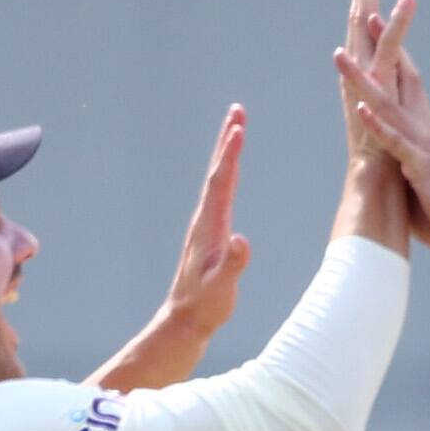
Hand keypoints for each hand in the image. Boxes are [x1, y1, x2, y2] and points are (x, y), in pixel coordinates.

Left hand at [152, 107, 254, 343]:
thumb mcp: (222, 288)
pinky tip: (232, 169)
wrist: (186, 319)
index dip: (230, 155)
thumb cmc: (205, 305)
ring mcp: (206, 224)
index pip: (221, 183)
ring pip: (218, 179)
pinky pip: (221, 192)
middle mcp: (205, 219)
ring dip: (227, 152)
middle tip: (237, 110)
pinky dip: (228, 173)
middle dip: (228, 140)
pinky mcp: (210, 232)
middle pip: (218, 171)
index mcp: (209, 226)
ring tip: (237, 128)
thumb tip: (243, 241)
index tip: (238, 128)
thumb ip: (233, 264)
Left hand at [334, 0, 429, 255]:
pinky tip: (361, 109)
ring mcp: (421, 147)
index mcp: (424, 131)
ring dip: (362, 81)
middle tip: (366, 13)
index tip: (378, 22)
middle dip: (382, 47)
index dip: (394, 51)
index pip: (409, 82)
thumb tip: (393, 162)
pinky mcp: (421, 168)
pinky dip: (378, 126)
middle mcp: (423, 130)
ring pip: (388, 105)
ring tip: (339, 56)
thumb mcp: (423, 180)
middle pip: (400, 80)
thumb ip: (407, 163)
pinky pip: (396, 143)